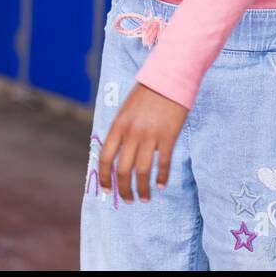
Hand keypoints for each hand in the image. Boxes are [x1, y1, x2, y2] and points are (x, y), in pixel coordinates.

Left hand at [98, 84, 189, 203]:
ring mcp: (150, 135)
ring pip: (142, 171)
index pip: (106, 158)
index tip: (108, 190)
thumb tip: (118, 153)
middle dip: (124, 189)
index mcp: (118, 125)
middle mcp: (132, 133)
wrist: (170, 77)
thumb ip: (121, 131)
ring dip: (142, 188)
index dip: (105, 177)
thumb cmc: (147, 92)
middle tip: (128, 200)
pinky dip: (161, 177)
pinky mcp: (168, 136)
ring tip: (144, 198)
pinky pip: (163, 162)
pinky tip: (161, 185)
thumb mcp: (126, 110)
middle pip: (123, 169)